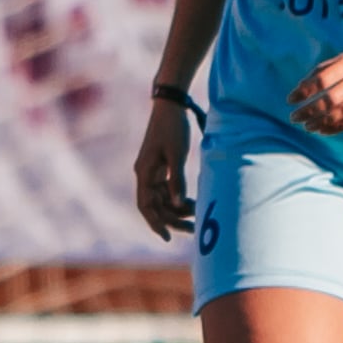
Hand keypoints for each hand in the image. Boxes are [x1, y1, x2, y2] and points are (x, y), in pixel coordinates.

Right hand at [131, 99, 197, 240]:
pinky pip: (167, 189)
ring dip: (177, 208)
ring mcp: (152, 171)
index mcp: (144, 173)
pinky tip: (191, 201)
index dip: (155, 223)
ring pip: (162, 198)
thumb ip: (177, 181)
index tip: (167, 237)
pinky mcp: (160, 166)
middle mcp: (144, 174)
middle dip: (172, 219)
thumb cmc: (172, 128)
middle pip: (156, 205)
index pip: (146, 206)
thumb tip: (178, 205)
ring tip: (197, 213)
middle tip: (193, 229)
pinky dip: (178, 196)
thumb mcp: (177, 155)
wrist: (170, 105)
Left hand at [289, 43, 342, 133]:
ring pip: (342, 113)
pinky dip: (337, 127)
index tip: (290, 100)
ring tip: (307, 127)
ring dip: (321, 122)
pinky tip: (324, 130)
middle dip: (308, 110)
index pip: (321, 79)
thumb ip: (328, 68)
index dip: (304, 91)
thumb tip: (303, 86)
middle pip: (330, 99)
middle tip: (294, 117)